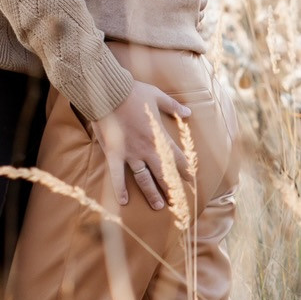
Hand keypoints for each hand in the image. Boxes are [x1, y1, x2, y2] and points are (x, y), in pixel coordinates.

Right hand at [94, 80, 195, 212]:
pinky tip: (124, 202)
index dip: (185, 169)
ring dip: (151, 193)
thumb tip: (189, 112)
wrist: (108, 92)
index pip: (177, 157)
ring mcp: (130, 154)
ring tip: (158, 206)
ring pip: (143, 179)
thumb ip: (174, 107)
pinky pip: (117, 175)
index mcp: (159, 137)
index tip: (192, 179)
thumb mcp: (158, 97)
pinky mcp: (114, 154)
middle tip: (178, 201)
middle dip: (171, 187)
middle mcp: (147, 149)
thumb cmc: (133, 93)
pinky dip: (120, 189)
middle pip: (163, 173)